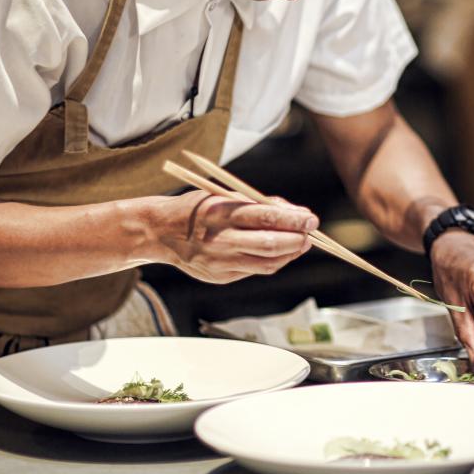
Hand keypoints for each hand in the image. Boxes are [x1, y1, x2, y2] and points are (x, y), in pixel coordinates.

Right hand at [151, 190, 318, 282]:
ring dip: (290, 254)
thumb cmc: (198, 209)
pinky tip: (280, 253)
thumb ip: (260, 204)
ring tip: (300, 243)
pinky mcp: (220, 277)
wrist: (161, 232)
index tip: (312, 219)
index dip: (294, 220)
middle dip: (297, 240)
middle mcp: (221, 240)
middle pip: (270, 245)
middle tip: (311, 234)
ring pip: (267, 264)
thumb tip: (297, 213)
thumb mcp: (225, 195)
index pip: (267, 218)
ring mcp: (220, 262)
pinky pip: (254, 270)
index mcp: (222, 213)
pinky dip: (272, 262)